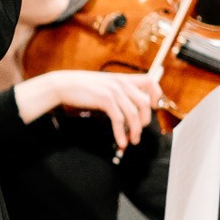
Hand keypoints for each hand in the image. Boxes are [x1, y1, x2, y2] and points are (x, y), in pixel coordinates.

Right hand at [22, 70, 158, 151]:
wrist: (63, 85)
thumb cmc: (81, 87)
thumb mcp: (103, 85)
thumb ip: (117, 92)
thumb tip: (127, 107)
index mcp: (122, 79)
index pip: (150, 81)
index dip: (156, 94)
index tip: (153, 108)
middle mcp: (121, 83)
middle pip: (144, 103)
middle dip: (144, 121)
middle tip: (138, 133)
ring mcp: (113, 91)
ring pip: (133, 114)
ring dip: (134, 131)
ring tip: (131, 141)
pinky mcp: (105, 99)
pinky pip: (119, 119)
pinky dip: (121, 132)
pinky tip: (121, 141)